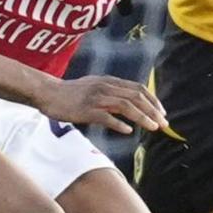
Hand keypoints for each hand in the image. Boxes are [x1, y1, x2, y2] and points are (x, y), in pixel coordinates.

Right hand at [30, 75, 166, 134]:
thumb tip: (130, 105)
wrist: (48, 93)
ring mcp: (96, 98)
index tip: (162, 113)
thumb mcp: (95, 87)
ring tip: (153, 127)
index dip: (153, 100)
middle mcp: (106, 87)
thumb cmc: (72, 93)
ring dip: (142, 117)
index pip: (138, 88)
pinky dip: (119, 123)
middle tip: (164, 124)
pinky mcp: (86, 110)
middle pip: (136, 97)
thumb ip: (112, 93)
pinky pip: (105, 117)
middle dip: (153, 111)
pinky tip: (128, 130)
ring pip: (125, 106)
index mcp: (110, 81)